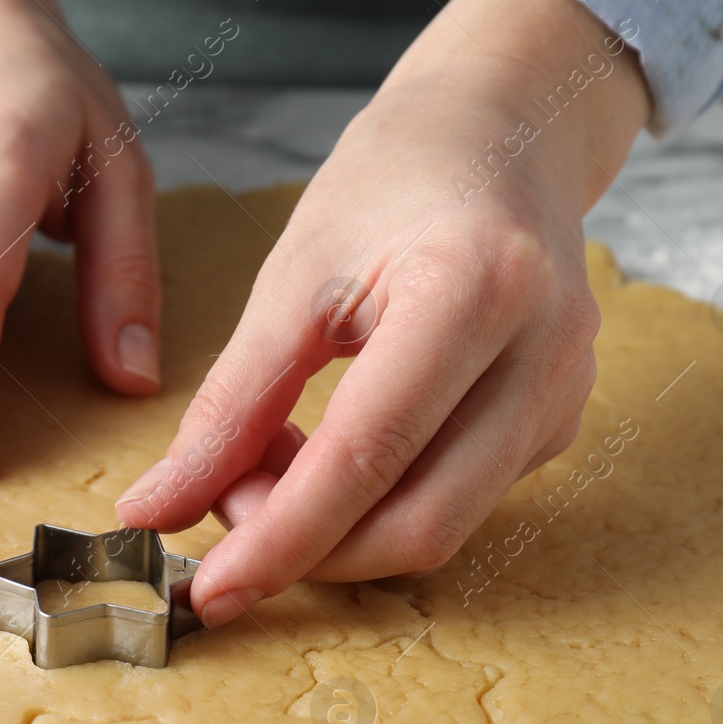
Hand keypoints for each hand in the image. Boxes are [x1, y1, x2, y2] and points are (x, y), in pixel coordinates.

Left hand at [114, 0, 650, 627]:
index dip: (279, 540)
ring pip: (444, 525)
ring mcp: (564, 395)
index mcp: (473, 292)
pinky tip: (333, 450)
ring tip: (272, 464)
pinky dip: (381, 502)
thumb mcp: (292, 275)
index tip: (205, 590)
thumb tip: (159, 509)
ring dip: (341, 529)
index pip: (365, 457)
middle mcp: (542, 355)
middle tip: (225, 510)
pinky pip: (462, 499)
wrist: (507, 132)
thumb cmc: (394, 180)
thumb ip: (231, 403)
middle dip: (310, 550)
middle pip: (420, 523)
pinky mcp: (560, 421)